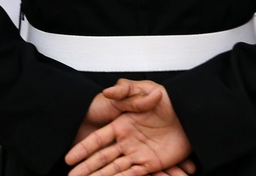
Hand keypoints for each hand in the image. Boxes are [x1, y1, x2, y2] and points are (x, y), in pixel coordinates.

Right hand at [66, 79, 194, 175]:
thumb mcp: (146, 89)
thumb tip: (110, 90)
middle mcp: (126, 141)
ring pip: (114, 169)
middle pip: (101, 158)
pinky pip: (134, 174)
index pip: (97, 140)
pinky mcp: (149, 162)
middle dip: (86, 169)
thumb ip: (128, 90)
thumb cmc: (165, 99)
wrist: (186, 113)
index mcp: (121, 125)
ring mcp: (137, 153)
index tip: (68, 159)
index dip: (82, 149)